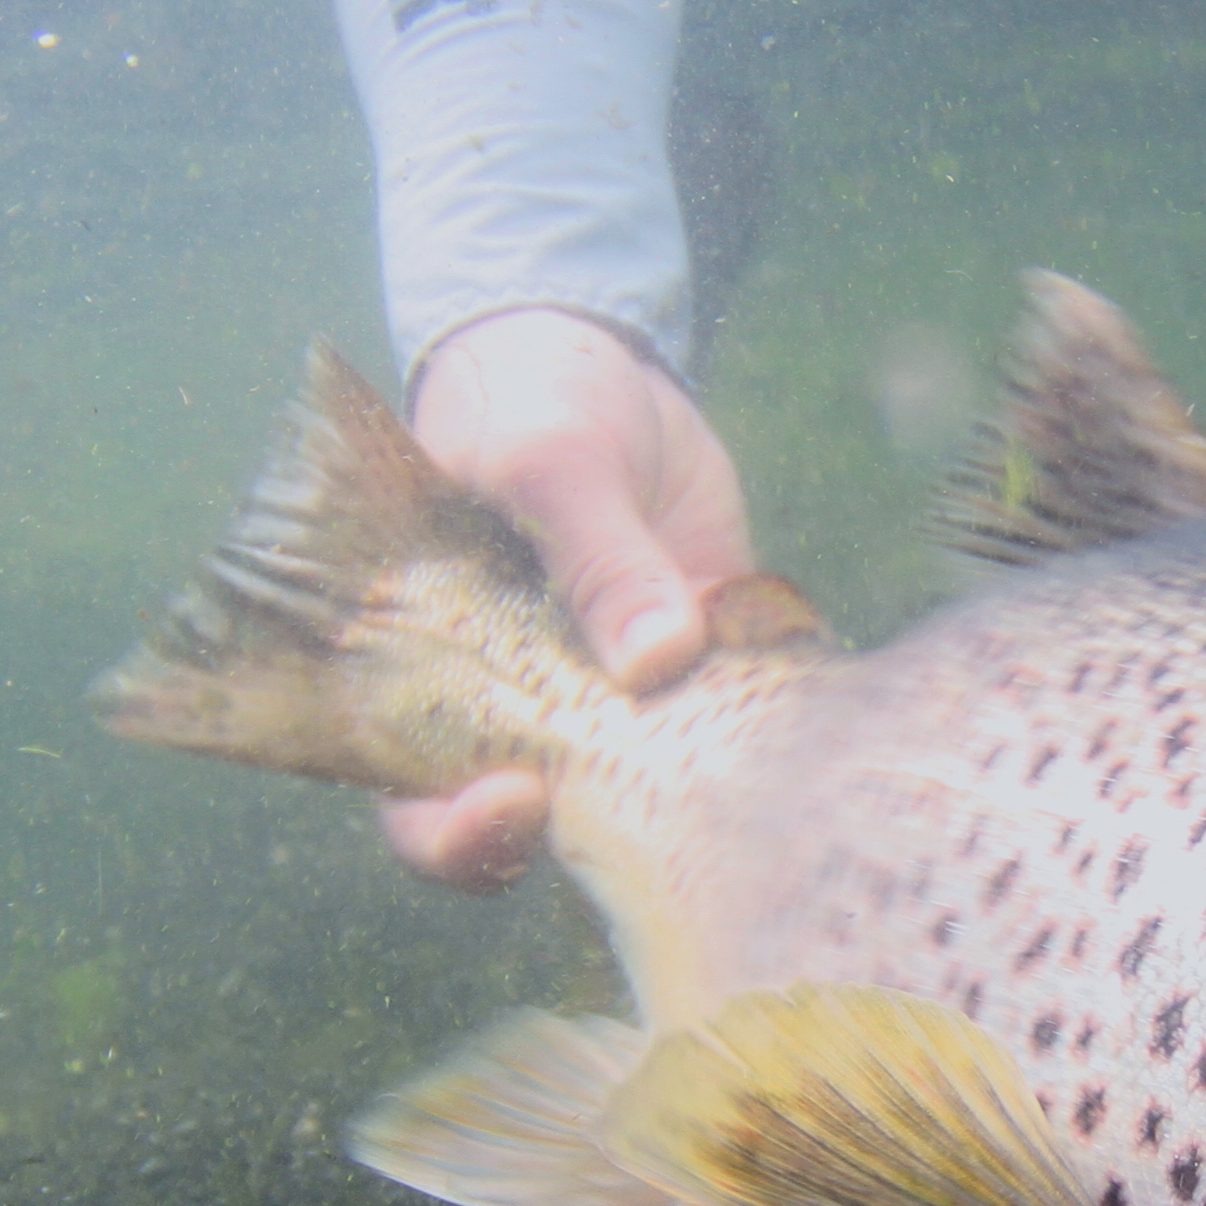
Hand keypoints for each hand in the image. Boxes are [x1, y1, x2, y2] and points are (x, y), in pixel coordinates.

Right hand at [381, 308, 753, 887]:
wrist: (603, 365)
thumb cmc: (528, 403)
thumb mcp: (550, 458)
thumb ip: (596, 558)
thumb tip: (658, 660)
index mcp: (425, 673)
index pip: (412, 796)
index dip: (448, 830)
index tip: (512, 797)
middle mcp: (515, 709)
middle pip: (531, 827)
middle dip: (581, 840)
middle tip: (633, 819)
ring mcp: (612, 699)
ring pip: (643, 795)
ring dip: (687, 799)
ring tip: (732, 784)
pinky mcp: (697, 671)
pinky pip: (732, 725)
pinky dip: (764, 731)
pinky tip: (793, 710)